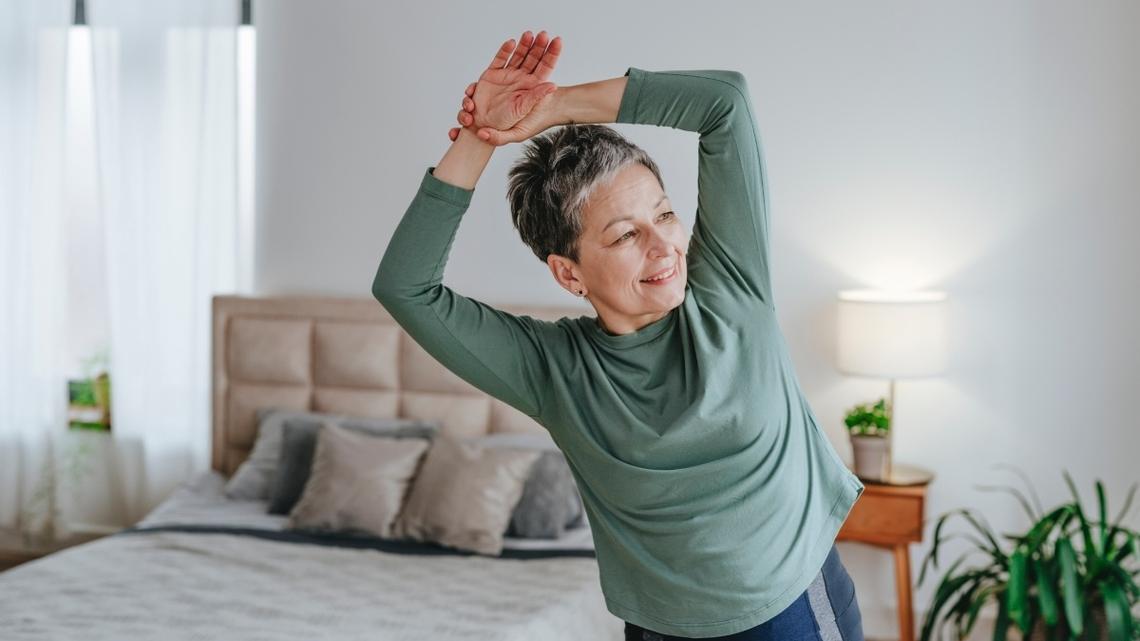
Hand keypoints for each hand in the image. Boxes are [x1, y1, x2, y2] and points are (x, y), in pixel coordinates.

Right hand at [446, 30, 562, 145]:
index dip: (552, 54)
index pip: (545, 67)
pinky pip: (500, 59)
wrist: (484, 126)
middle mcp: (521, 79)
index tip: (558, 41)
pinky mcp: (492, 74)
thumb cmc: (506, 122)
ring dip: (524, 44)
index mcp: (531, 87)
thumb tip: (553, 85)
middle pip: (532, 58)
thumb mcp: (524, 110)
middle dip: (539, 46)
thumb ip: (537, 97)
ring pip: (518, 55)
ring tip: (529, 34)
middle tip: (543, 34)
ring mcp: (507, 75)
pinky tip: (511, 43)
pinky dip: (505, 50)